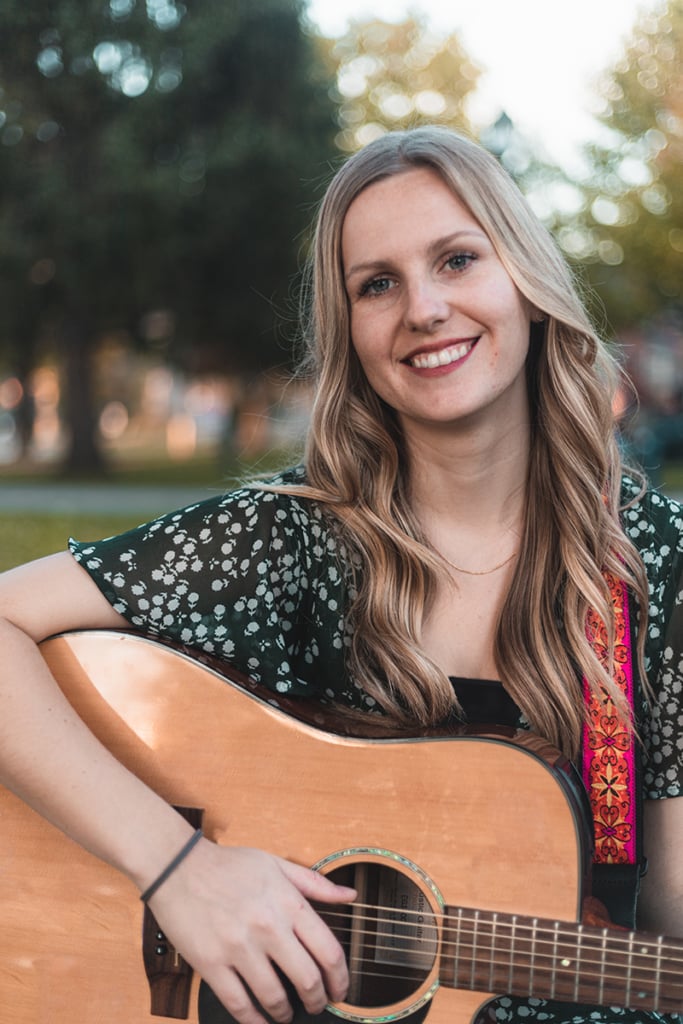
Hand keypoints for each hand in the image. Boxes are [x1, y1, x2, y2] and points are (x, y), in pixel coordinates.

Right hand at [147, 840, 355, 1023]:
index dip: (341, 978)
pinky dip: (254, 1020)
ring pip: (275, 997)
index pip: (329, 951)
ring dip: (286, 1014)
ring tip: (287, 1014)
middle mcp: (268, 927)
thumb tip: (350, 896)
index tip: (340, 989)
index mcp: (288, 903)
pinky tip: (260, 1021)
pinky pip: (239, 1004)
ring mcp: (239, 947)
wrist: (177, 865)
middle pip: (308, 980)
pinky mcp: (212, 964)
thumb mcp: (276, 864)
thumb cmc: (228, 864)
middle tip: (316, 1006)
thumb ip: (315, 883)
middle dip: (317, 1001)